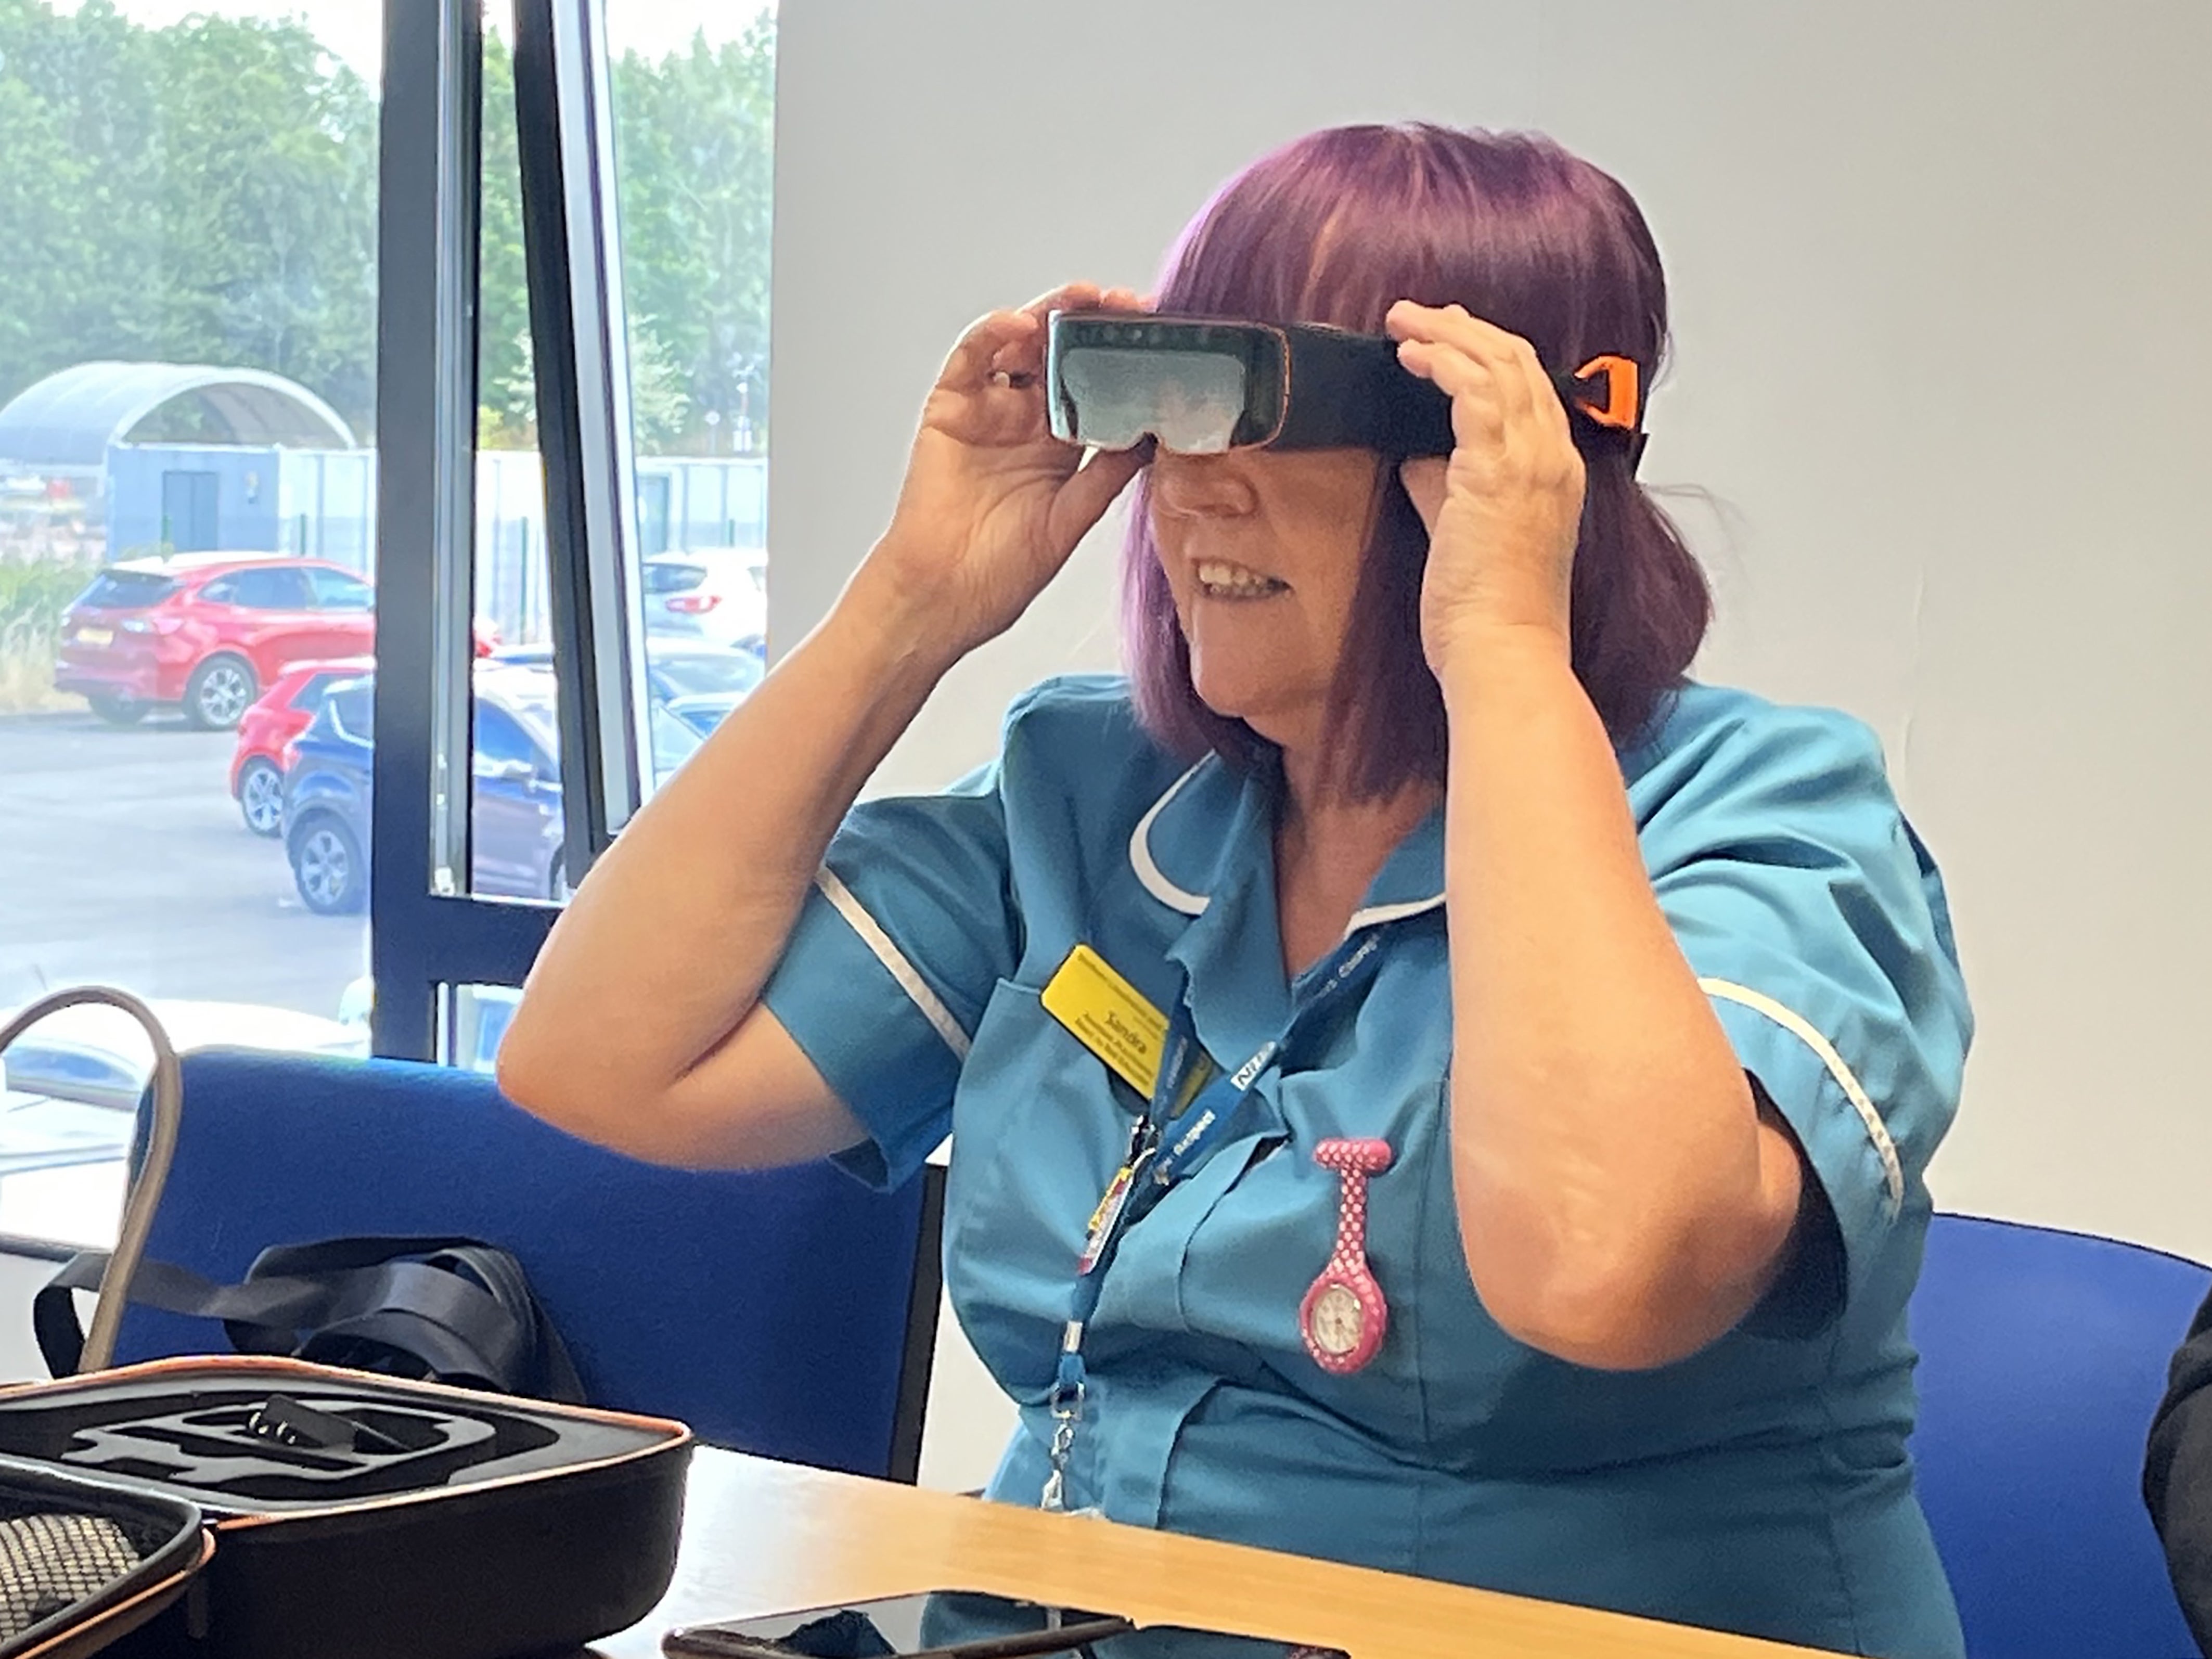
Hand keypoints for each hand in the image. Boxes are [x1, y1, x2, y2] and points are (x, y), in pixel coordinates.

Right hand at [850, 282, 1150, 666]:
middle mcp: (1025, 420)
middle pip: (1061, 354)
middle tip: (1128, 307)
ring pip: (1021, 345)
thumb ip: (1106, 474)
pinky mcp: (951, 407)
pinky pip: (972, 357)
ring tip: (1086, 301)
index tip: (1157, 340)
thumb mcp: (1071, 519)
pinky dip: (994, 333)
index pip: (1096, 385)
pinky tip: (1022, 325)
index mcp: (1060, 445)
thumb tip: (1154, 436)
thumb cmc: (1000, 571)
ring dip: (1052, 316)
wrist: (945, 596)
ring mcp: (988, 410)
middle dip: (1094, 325)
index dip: (1123, 359)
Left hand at [1386, 301, 1584, 674]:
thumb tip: (1416, 460)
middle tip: (1418, 315)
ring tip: (1403, 322)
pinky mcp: (1496, 470)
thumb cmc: (1486, 614)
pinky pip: (1474, 391)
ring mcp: (1531, 462)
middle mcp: (1551, 460)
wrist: (1503, 651)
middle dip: (1466, 329)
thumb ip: (1444, 492)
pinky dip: (1442, 363)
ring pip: (1498, 366)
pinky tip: (1410, 355)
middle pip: (1519, 364)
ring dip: (1447, 335)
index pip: (1531, 391)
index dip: (1490, 353)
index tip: (1449, 335)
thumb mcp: (1464, 537)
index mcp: (1554, 476)